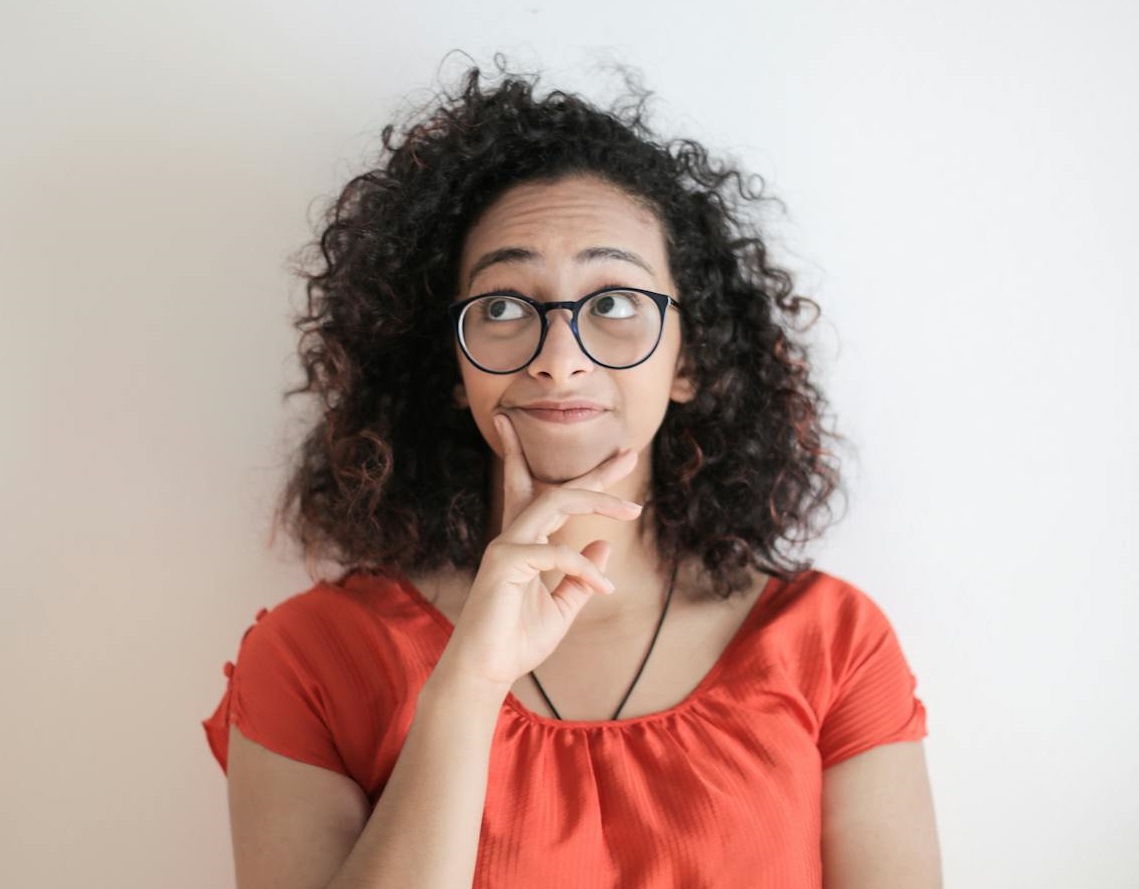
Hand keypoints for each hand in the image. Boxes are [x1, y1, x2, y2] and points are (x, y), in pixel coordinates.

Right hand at [434, 412, 642, 692]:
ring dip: (596, 501)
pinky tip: (604, 588)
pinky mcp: (504, 563)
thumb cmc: (517, 640)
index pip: (554, 500)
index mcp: (526, 544)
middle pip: (557, 491)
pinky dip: (585, 568)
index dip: (587, 482)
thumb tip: (604, 543)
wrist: (486, 671)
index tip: (621, 463)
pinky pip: (556, 553)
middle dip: (595, 474)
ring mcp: (506, 547)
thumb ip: (580, 576)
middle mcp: (514, 537)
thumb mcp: (561, 608)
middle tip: (630, 456)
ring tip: (632, 510)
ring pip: (555, 503)